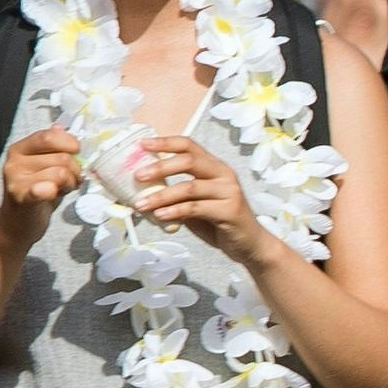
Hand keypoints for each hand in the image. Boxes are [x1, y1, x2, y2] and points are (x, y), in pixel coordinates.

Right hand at [0, 126, 81, 243]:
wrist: (19, 223)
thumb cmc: (38, 192)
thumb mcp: (46, 166)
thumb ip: (53, 148)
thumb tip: (61, 126)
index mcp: (21, 148)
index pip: (50, 136)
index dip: (70, 144)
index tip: (76, 154)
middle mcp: (14, 160)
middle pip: (62, 157)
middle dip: (74, 171)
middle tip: (69, 182)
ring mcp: (14, 178)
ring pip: (61, 174)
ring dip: (69, 184)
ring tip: (61, 190)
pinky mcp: (19, 197)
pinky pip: (43, 188)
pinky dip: (51, 190)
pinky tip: (51, 193)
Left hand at [129, 136, 275, 269]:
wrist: (249, 244)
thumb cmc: (219, 222)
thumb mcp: (196, 202)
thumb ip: (176, 193)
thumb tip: (142, 190)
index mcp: (215, 167)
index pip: (189, 146)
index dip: (165, 142)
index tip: (142, 144)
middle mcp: (224, 175)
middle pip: (189, 161)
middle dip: (160, 167)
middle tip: (138, 176)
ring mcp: (229, 192)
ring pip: (189, 187)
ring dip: (161, 196)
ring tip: (141, 204)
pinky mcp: (230, 211)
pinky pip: (196, 208)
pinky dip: (174, 211)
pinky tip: (160, 216)